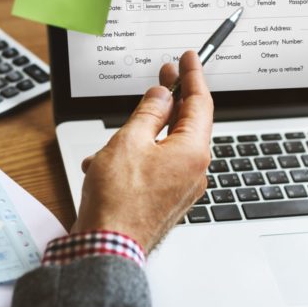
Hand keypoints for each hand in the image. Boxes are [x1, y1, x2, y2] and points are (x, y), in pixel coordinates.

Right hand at [71, 51, 212, 252]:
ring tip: (112, 140)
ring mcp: (182, 187)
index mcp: (193, 152)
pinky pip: (156, 167)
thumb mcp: (129, 141)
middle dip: (170, 99)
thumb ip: (148, 113)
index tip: (188, 58)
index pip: (200, 103)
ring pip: (165, 146)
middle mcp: (194, 170)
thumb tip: (161, 96)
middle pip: (186, 123)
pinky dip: (135, 158)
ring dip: (140, 136)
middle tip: (165, 74)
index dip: (193, 76)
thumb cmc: (118, 201)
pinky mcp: (167, 199)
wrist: (107, 248)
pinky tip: (107, 163)